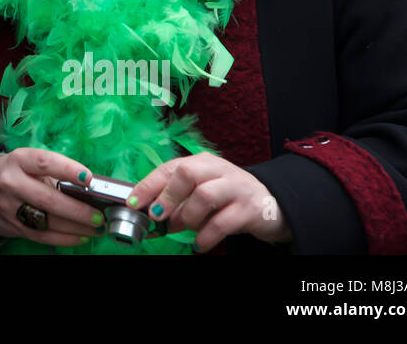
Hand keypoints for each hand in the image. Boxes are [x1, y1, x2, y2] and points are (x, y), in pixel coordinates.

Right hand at [0, 149, 100, 245]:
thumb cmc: (15, 174)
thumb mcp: (28, 164)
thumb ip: (54, 174)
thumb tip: (90, 190)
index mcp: (18, 160)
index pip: (44, 163)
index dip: (68, 170)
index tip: (89, 179)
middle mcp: (11, 183)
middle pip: (48, 199)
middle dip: (77, 210)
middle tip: (98, 215)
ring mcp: (9, 207)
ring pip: (46, 221)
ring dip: (76, 227)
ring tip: (96, 228)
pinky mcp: (12, 226)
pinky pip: (42, 236)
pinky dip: (64, 239)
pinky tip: (80, 236)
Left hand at [130, 153, 291, 251]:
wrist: (273, 205)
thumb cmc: (228, 199)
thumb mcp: (202, 195)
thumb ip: (177, 204)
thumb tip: (149, 219)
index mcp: (202, 162)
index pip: (170, 167)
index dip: (148, 185)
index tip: (133, 203)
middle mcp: (218, 169)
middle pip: (187, 173)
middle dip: (167, 196)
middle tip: (157, 216)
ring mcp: (236, 187)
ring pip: (204, 195)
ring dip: (188, 217)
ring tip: (185, 229)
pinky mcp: (250, 208)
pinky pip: (222, 223)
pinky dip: (206, 237)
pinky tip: (199, 245)